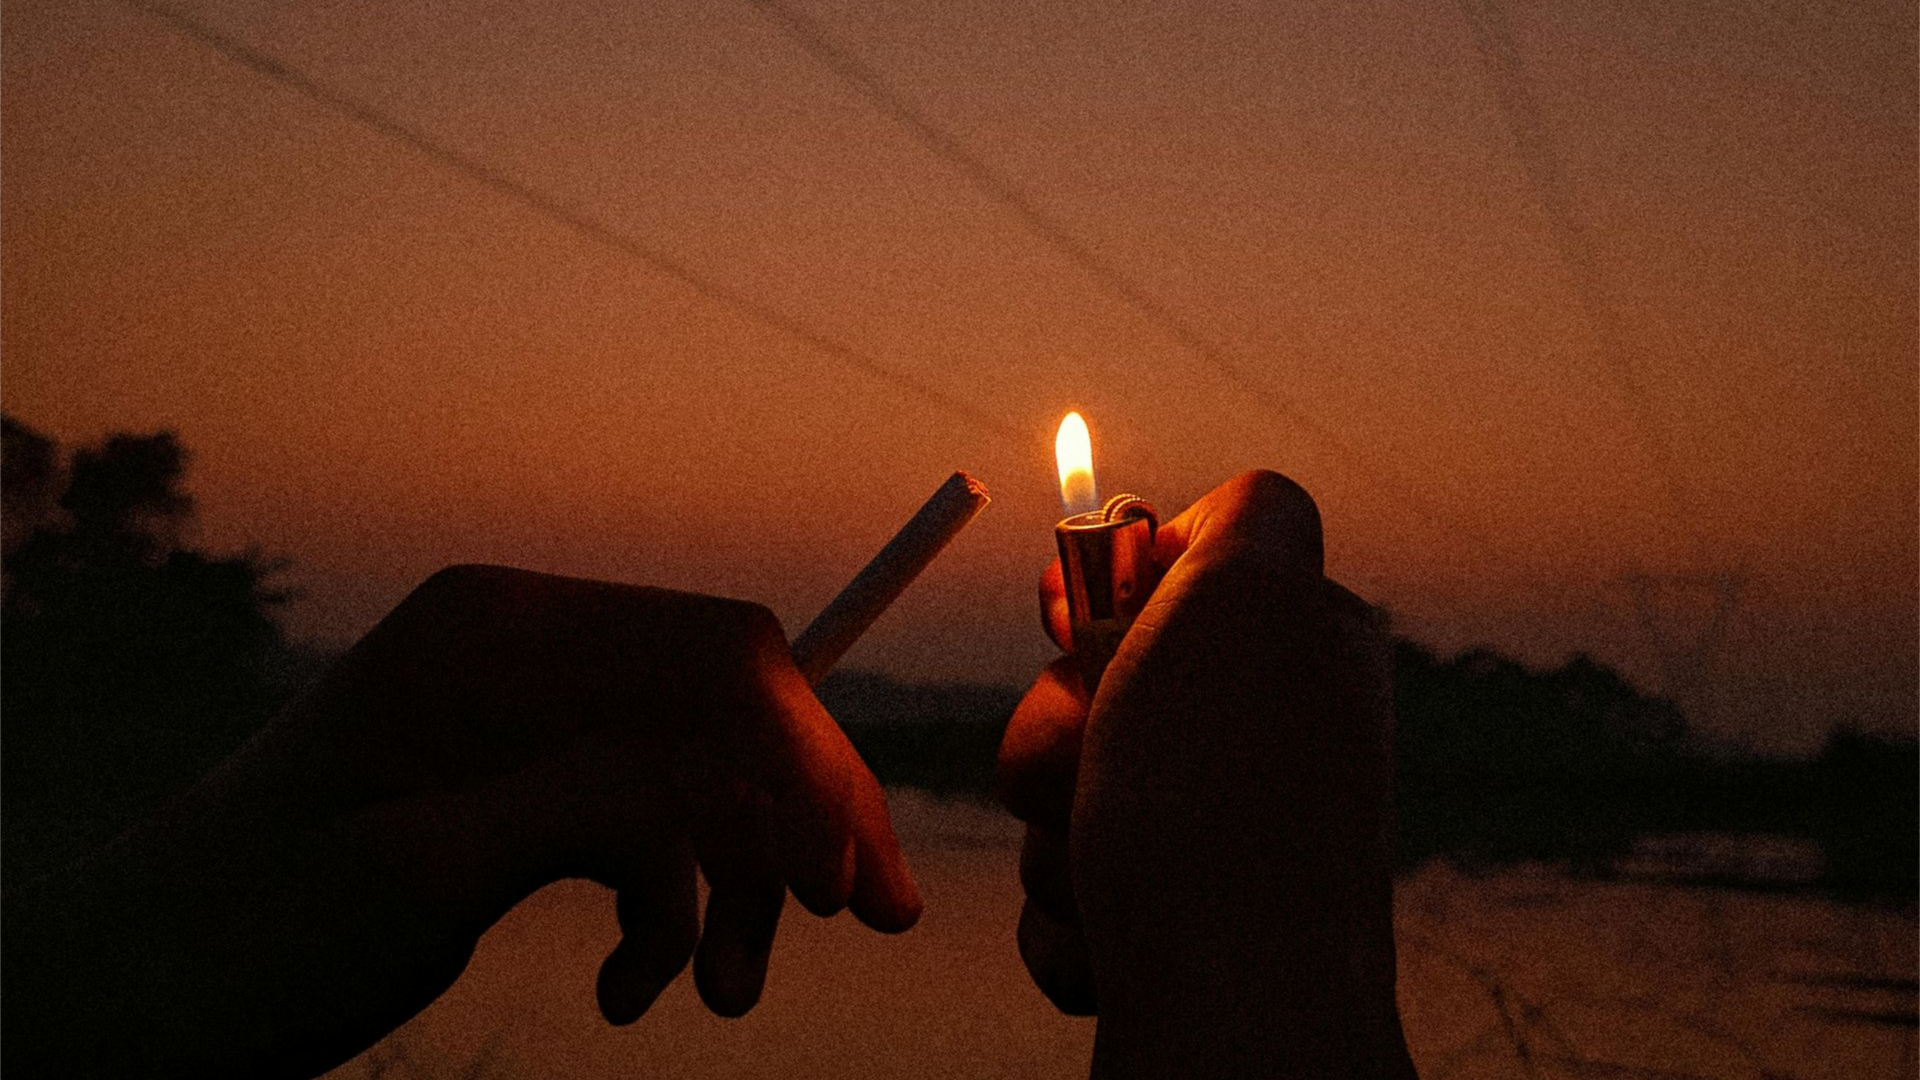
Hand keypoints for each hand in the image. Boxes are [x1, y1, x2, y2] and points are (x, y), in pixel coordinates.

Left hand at [5, 566, 918, 1078]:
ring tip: (728, 997)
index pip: (713, 653)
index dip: (807, 752)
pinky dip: (667, 910)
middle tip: (865, 918)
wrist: (128, 1007)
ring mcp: (523, 731)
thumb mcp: (429, 865)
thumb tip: (770, 779)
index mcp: (492, 633)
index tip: (855, 870)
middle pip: (725, 712)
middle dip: (796, 816)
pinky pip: (645, 834)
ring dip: (735, 885)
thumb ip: (602, 797)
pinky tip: (636, 985)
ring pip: (696, 782)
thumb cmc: (241, 934)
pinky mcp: (518, 802)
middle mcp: (522, 661)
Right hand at [998, 472, 1414, 1077]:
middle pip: (1091, 684)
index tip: (1073, 619)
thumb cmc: (1225, 806)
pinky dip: (1069, 920)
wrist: (1234, 1019)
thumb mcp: (1251, 592)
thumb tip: (1196, 526)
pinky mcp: (1173, 934)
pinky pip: (1065, 892)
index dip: (1102, 589)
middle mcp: (1268, 742)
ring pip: (1063, 793)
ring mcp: (1220, 843)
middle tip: (1104, 763)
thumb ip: (1244, 515)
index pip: (1169, 570)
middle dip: (1057, 727)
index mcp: (1299, 648)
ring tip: (1117, 875)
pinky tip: (1118, 944)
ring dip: (1056, 832)